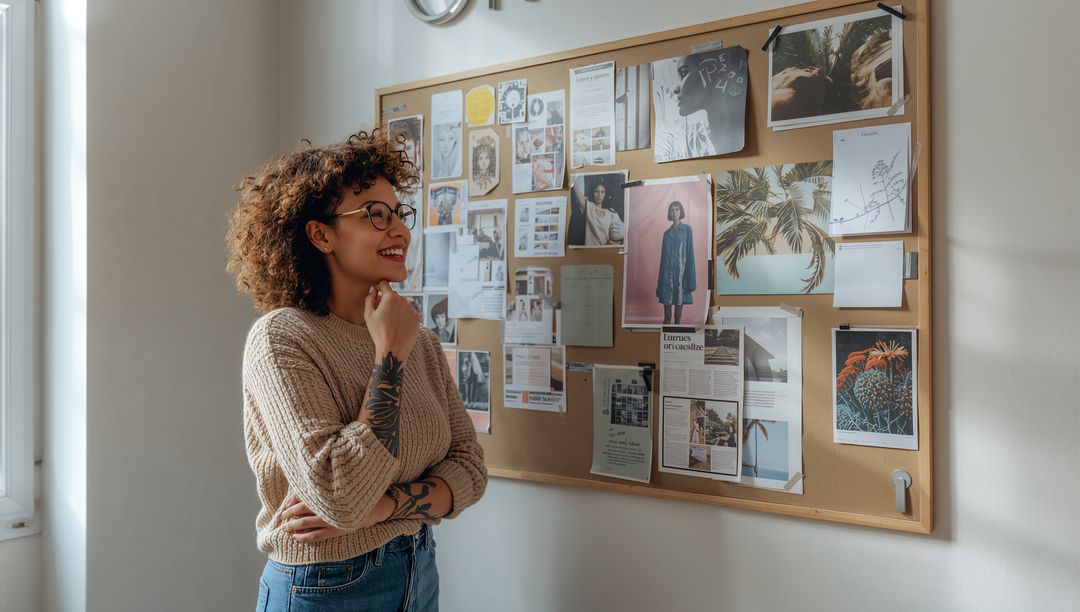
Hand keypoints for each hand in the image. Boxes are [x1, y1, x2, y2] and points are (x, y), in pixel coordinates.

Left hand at [279, 494, 394, 542]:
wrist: (380, 506)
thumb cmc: (361, 492)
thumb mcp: (346, 484)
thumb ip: (329, 484)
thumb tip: (310, 483)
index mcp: (331, 495)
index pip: (307, 497)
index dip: (294, 501)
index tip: (286, 503)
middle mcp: (330, 508)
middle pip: (305, 510)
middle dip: (291, 513)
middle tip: (282, 515)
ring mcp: (333, 521)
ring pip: (309, 524)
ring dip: (295, 526)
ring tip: (285, 527)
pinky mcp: (337, 531)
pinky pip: (318, 536)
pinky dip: (305, 537)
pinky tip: (297, 537)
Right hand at [365, 280, 419, 363]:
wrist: (393, 349)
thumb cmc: (378, 332)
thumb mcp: (368, 315)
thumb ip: (369, 299)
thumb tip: (373, 291)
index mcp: (390, 297)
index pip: (384, 284)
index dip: (379, 287)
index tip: (377, 292)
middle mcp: (403, 300)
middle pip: (394, 295)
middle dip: (387, 300)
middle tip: (382, 312)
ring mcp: (411, 308)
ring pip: (402, 304)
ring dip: (396, 308)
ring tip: (390, 322)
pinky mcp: (417, 317)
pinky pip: (409, 312)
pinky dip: (404, 316)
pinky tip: (398, 325)